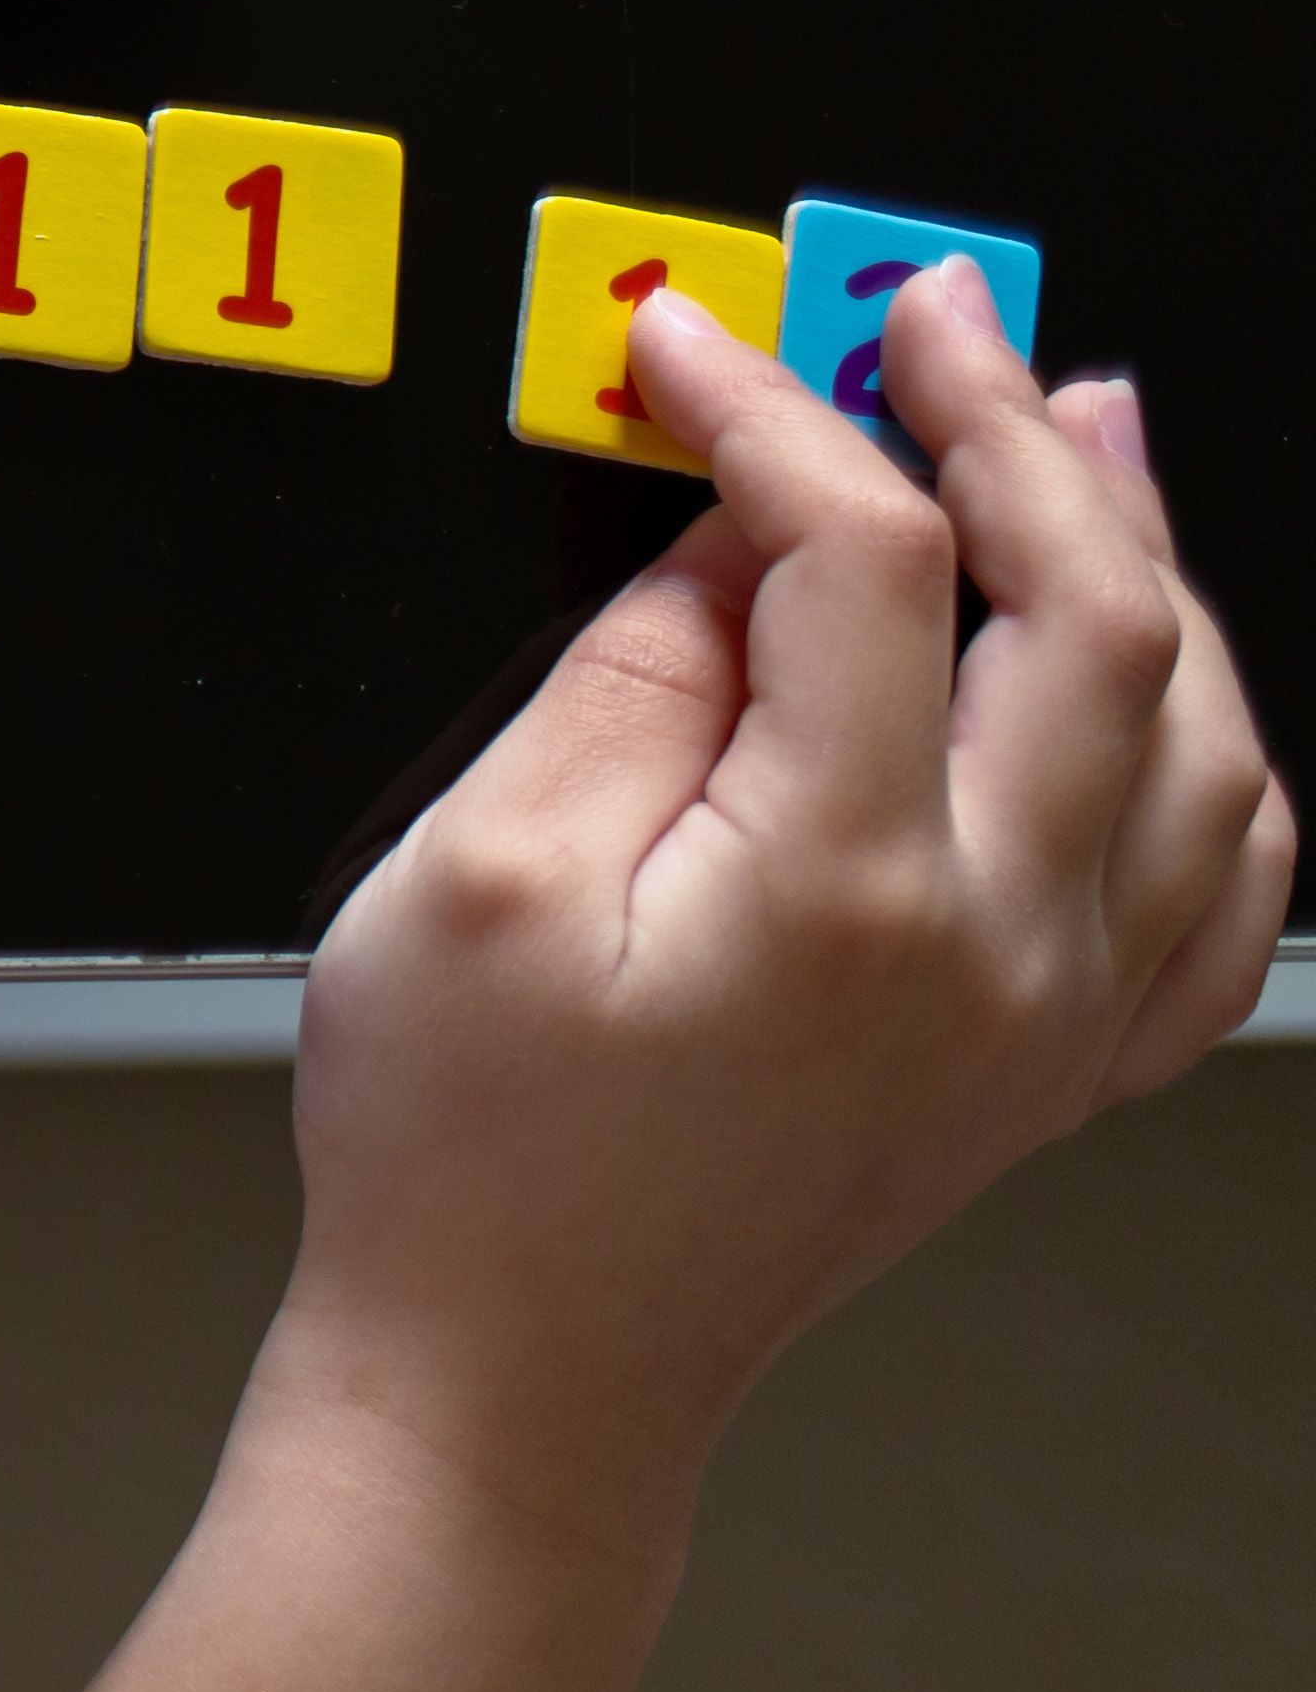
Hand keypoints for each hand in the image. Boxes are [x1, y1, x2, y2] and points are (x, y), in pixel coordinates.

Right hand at [0, 271, 1286, 1691]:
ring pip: (1203, 740)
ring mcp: (1049, 1017)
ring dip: (1149, 561)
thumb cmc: (466, 1154)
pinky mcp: (1049, 1066)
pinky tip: (1164, 681)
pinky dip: (1219, 758)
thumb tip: (719, 534)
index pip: (864, 562)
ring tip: (1079, 429)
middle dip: (1013, 432)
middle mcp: (995, 950)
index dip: (771, 413)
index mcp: (843, 889)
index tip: (687, 338)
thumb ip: (625, 678)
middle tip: (928, 316)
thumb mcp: (478, 871)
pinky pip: (1225, 896)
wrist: (518, 1375)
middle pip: (1097, 623)